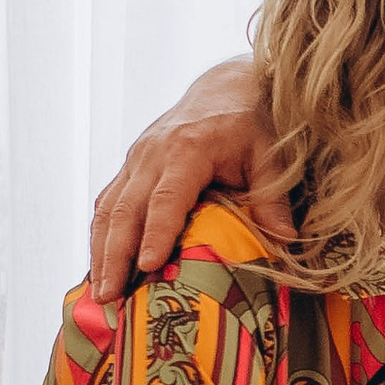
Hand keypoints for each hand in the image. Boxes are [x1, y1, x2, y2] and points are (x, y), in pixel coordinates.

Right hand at [87, 55, 291, 297]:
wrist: (226, 87)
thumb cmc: (251, 122)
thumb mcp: (270, 155)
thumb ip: (273, 198)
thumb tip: (284, 241)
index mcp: (188, 148)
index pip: (167, 197)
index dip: (156, 233)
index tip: (146, 267)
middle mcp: (153, 153)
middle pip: (126, 208)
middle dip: (115, 255)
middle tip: (110, 297)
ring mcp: (136, 159)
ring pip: (108, 208)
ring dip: (100, 252)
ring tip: (99, 293)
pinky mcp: (130, 166)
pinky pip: (107, 203)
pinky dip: (101, 237)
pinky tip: (101, 268)